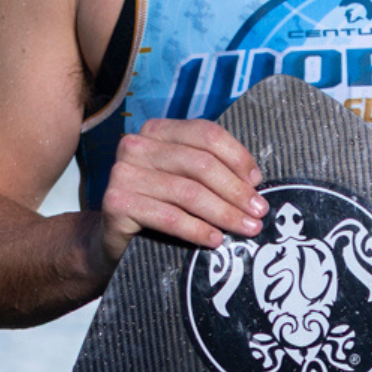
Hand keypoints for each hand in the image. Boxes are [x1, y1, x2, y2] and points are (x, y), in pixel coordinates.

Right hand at [99, 118, 266, 265]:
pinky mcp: (116, 203)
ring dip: (224, 213)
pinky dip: (197, 230)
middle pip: (201, 164)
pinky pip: (169, 217)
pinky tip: (215, 240)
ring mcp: (123, 173)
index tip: (258, 183)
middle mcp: (136, 146)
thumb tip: (254, 182)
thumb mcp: (185, 181)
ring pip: (188, 192)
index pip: (206, 134)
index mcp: (157, 131)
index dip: (237, 157)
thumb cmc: (158, 208)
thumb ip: (211, 171)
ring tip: (247, 229)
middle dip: (236, 191)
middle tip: (259, 212)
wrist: (113, 240)